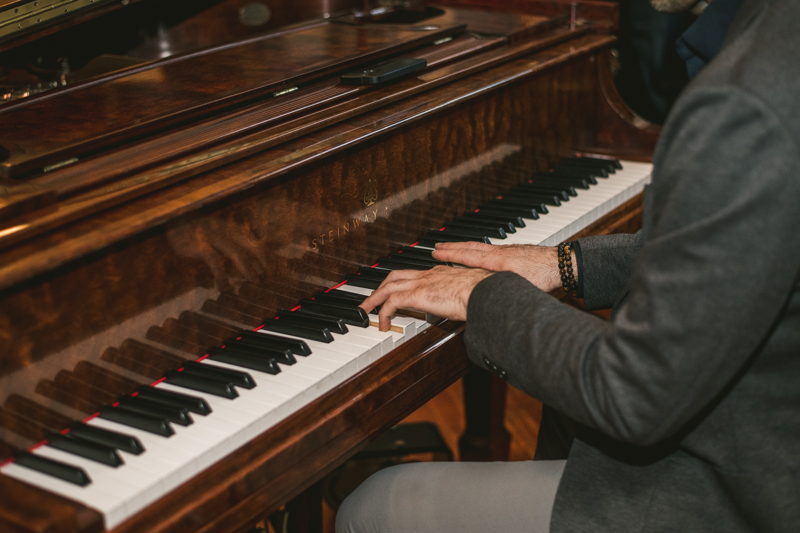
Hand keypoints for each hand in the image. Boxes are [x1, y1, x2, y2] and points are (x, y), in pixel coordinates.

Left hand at [359, 265, 493, 330]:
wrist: (483, 290)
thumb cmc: (481, 293)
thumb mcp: (467, 294)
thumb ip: (458, 300)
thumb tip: (461, 312)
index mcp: (439, 273)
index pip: (413, 274)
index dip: (401, 282)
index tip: (396, 291)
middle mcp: (428, 275)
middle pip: (395, 276)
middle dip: (381, 287)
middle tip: (372, 299)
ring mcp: (421, 283)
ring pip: (388, 287)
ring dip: (374, 299)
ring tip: (366, 311)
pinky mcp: (418, 294)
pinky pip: (392, 303)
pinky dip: (383, 313)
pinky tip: (383, 324)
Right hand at [431, 241, 565, 291]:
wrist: (561, 263)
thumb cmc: (542, 276)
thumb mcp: (517, 286)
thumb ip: (500, 290)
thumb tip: (483, 301)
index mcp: (496, 260)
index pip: (467, 255)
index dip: (450, 254)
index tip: (435, 251)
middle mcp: (499, 252)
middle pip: (470, 247)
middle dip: (452, 247)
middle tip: (437, 246)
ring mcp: (506, 250)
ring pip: (480, 246)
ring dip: (464, 246)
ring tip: (453, 247)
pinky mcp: (514, 252)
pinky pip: (490, 248)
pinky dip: (479, 248)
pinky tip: (480, 253)